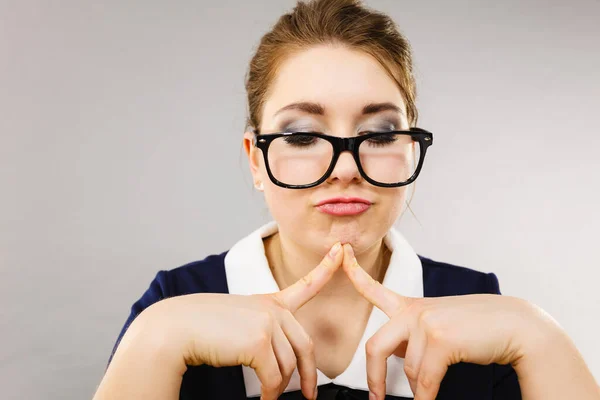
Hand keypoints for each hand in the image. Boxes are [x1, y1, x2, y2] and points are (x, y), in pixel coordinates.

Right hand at [137, 241, 344, 399]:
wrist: (175, 329)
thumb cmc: (203, 329)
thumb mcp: (239, 323)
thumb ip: (265, 335)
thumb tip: (284, 370)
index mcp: (269, 302)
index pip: (305, 284)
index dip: (326, 268)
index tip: (340, 251)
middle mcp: (273, 309)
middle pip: (305, 348)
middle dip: (309, 375)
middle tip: (309, 395)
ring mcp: (268, 323)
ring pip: (288, 368)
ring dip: (278, 388)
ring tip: (267, 397)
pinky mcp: (259, 341)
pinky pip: (274, 378)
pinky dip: (269, 395)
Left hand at [341, 243, 536, 399]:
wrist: (515, 326)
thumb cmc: (479, 328)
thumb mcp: (440, 326)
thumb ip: (415, 337)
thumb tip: (402, 363)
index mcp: (411, 306)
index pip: (375, 290)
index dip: (353, 274)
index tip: (340, 255)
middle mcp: (413, 311)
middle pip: (375, 348)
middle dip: (373, 378)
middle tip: (375, 398)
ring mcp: (425, 323)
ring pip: (409, 371)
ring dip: (420, 389)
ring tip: (432, 390)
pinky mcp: (439, 339)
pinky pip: (425, 381)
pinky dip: (426, 398)